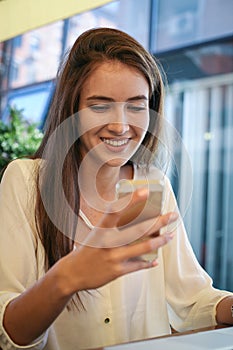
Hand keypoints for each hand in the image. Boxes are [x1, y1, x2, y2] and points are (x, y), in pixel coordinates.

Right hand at [56, 188, 177, 294]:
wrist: (73, 273)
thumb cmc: (88, 250)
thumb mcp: (96, 234)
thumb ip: (112, 227)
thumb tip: (135, 220)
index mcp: (101, 229)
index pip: (117, 210)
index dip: (131, 200)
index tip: (145, 191)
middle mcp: (108, 242)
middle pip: (138, 229)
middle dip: (158, 222)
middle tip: (172, 216)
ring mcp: (113, 257)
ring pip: (142, 247)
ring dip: (159, 241)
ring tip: (170, 236)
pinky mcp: (117, 270)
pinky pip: (138, 265)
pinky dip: (148, 262)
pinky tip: (155, 260)